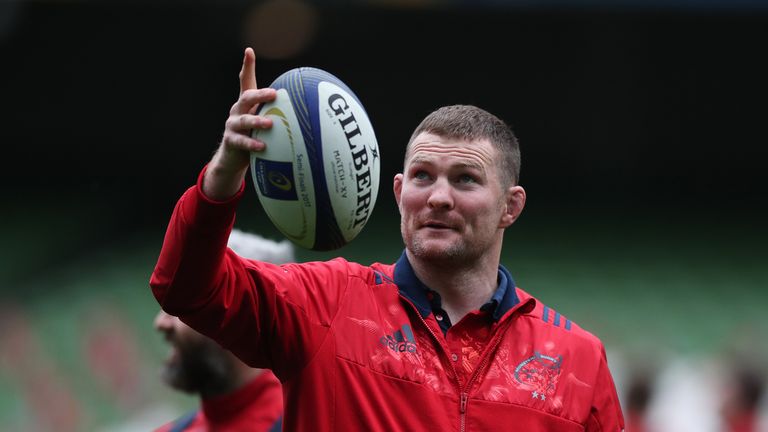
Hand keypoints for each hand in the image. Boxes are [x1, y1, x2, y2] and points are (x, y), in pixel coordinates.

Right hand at [203, 48, 276, 200]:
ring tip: (270, 124)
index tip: (249, 51)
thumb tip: (309, 110)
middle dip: (260, 94)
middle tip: (274, 94)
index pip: (245, 81)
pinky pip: (241, 141)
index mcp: (246, 104)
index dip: (247, 66)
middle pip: (247, 97)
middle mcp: (237, 110)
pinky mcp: (230, 141)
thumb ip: (279, 115)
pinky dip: (252, 144)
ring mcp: (232, 125)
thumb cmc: (254, 137)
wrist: (233, 158)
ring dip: (257, 121)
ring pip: (244, 120)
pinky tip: (262, 147)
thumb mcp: (265, 123)